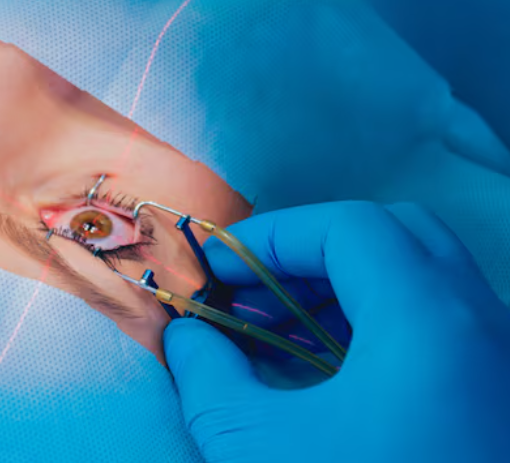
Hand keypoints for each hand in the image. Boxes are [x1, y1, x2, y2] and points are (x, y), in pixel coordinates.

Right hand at [166, 201, 509, 462]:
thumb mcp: (255, 447)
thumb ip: (209, 374)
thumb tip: (187, 336)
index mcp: (427, 322)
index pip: (348, 226)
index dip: (273, 235)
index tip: (219, 270)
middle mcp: (479, 328)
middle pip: (397, 235)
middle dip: (315, 250)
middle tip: (257, 288)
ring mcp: (499, 365)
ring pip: (423, 280)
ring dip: (345, 288)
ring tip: (282, 329)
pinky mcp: (495, 402)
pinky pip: (439, 328)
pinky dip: (378, 326)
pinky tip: (329, 373)